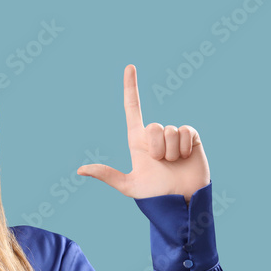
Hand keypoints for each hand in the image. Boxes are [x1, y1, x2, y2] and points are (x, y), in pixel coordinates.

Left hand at [77, 65, 209, 205]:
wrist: (181, 202)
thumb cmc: (155, 195)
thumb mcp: (129, 186)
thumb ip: (107, 175)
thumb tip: (80, 170)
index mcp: (138, 141)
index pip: (133, 109)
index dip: (131, 87)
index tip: (129, 67)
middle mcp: (155, 136)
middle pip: (153, 126)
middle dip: (156, 148)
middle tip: (160, 164)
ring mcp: (173, 135)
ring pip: (169, 130)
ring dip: (171, 151)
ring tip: (173, 164)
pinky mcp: (190, 137)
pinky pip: (185, 131)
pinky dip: (184, 147)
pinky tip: (185, 158)